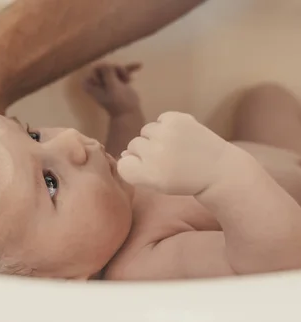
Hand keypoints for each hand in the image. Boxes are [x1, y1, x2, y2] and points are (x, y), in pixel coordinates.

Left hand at [84, 62, 141, 115]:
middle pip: (104, 66)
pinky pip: (121, 71)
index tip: (109, 78)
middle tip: (122, 78)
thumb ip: (107, 73)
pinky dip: (129, 69)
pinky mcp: (117, 81)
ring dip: (122, 70)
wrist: (128, 114)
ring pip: (113, 67)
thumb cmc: (118, 102)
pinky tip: (139, 65)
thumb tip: (104, 62)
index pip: (93, 70)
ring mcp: (107, 81)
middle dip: (115, 69)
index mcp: (91, 85)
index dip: (102, 71)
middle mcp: (97, 82)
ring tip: (128, 79)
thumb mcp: (112, 87)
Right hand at [117, 112, 231, 195]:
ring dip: (155, 137)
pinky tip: (179, 136)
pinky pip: (160, 119)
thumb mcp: (155, 184)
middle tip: (166, 160)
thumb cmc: (184, 180)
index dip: (133, 166)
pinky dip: (167, 126)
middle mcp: (153, 153)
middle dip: (145, 152)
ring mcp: (165, 134)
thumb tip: (124, 153)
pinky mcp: (177, 119)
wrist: (218, 170)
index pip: (122, 164)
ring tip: (173, 147)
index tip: (151, 171)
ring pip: (145, 131)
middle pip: (132, 146)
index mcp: (147, 174)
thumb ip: (134, 171)